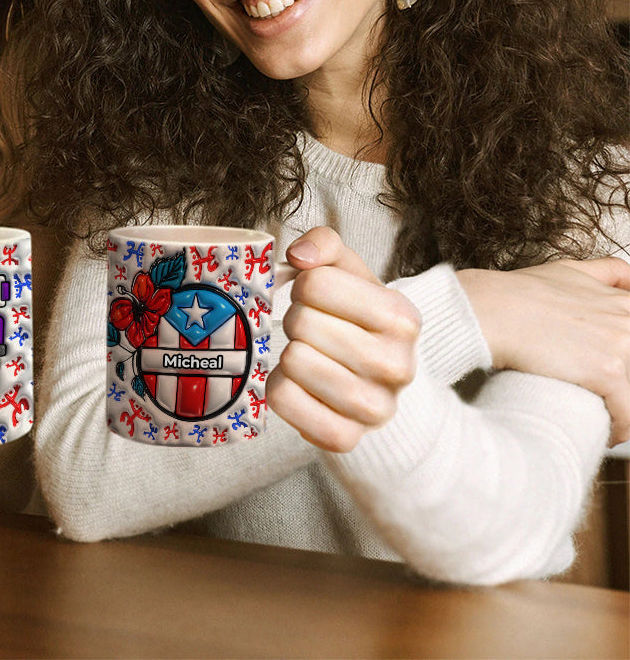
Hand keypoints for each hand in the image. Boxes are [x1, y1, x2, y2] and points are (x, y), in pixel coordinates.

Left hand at [266, 227, 420, 452]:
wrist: (377, 380)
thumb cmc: (354, 317)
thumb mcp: (349, 272)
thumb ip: (325, 244)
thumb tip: (299, 255)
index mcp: (402, 317)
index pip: (315, 283)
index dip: (304, 285)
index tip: (316, 297)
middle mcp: (397, 365)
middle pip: (300, 323)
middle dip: (295, 319)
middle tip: (310, 329)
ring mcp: (374, 409)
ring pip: (292, 362)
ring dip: (288, 353)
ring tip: (307, 354)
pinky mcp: (345, 438)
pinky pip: (283, 400)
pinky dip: (279, 388)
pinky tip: (299, 384)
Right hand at [458, 258, 629, 445]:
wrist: (490, 310)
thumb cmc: (516, 293)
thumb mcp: (567, 270)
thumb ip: (605, 272)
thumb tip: (627, 276)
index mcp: (622, 302)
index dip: (624, 357)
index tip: (615, 370)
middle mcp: (627, 320)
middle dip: (624, 383)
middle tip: (606, 394)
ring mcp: (621, 345)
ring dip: (624, 408)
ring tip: (606, 418)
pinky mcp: (608, 372)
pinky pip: (628, 415)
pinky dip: (620, 429)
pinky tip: (606, 432)